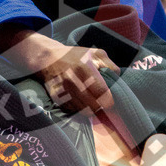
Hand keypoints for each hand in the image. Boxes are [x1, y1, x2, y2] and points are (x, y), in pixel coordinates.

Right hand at [0, 27, 117, 114]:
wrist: (48, 59)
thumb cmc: (75, 56)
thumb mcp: (96, 53)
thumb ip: (110, 65)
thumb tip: (118, 78)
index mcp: (85, 69)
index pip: (103, 94)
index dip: (110, 100)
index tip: (110, 98)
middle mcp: (73, 82)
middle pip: (94, 107)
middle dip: (101, 106)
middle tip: (101, 101)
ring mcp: (64, 91)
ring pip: (84, 112)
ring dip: (90, 108)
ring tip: (91, 100)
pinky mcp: (57, 99)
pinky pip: (73, 111)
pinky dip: (79, 108)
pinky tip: (80, 100)